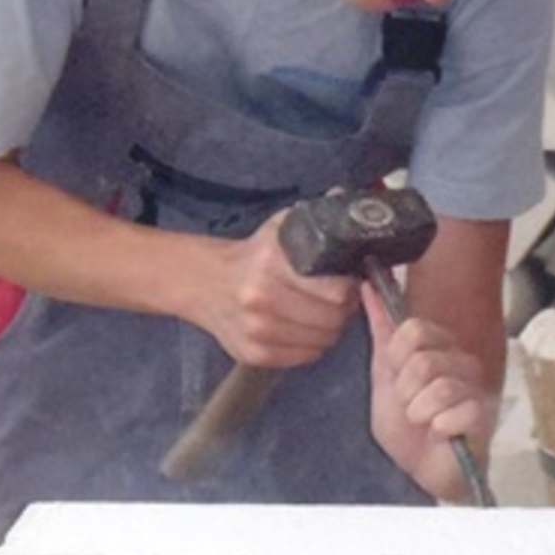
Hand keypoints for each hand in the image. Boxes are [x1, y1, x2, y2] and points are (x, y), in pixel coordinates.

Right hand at [196, 210, 361, 366]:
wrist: (205, 283)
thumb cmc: (253, 255)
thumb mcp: (279, 229)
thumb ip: (313, 216)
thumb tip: (342, 197)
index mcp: (271, 264)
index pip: (335, 291)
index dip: (350, 288)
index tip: (349, 282)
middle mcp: (261, 299)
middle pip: (332, 319)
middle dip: (343, 310)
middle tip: (339, 300)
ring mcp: (256, 331)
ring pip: (322, 341)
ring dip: (330, 329)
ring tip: (322, 313)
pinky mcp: (253, 354)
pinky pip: (305, 357)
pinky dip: (312, 344)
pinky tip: (304, 328)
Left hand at [362, 280, 495, 501]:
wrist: (419, 468)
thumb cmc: (404, 424)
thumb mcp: (383, 374)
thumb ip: (380, 331)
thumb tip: (367, 287)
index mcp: (437, 346)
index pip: (414, 329)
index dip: (396, 357)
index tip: (395, 377)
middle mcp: (460, 360)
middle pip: (424, 357)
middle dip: (405, 389)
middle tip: (409, 405)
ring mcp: (475, 386)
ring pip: (439, 385)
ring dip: (419, 410)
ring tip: (423, 421)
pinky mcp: (484, 414)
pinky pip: (456, 410)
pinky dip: (438, 427)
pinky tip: (441, 433)